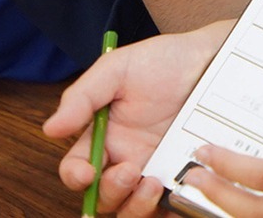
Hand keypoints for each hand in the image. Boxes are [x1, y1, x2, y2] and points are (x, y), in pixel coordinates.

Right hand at [42, 20, 232, 214]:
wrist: (211, 60)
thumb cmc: (164, 61)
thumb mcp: (118, 69)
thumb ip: (83, 97)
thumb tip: (51, 129)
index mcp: (105, 137)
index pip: (78, 169)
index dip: (76, 177)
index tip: (86, 173)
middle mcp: (126, 158)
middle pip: (102, 198)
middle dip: (110, 192)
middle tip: (129, 171)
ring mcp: (155, 170)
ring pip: (131, 210)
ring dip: (136, 206)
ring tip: (153, 181)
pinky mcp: (183, 177)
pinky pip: (169, 208)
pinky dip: (166, 209)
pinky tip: (174, 190)